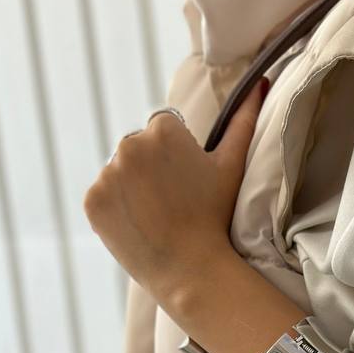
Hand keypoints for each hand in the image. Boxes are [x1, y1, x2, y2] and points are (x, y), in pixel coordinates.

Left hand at [81, 78, 268, 304]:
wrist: (192, 269)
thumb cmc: (216, 216)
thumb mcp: (233, 165)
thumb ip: (244, 120)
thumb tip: (260, 83)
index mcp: (162, 128)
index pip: (163, 132)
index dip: (177, 159)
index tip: (188, 184)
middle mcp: (130, 143)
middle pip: (139, 151)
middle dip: (152, 171)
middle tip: (174, 203)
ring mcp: (107, 172)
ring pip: (119, 174)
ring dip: (132, 190)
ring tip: (157, 217)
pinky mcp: (92, 200)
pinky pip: (102, 198)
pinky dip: (115, 210)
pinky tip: (139, 226)